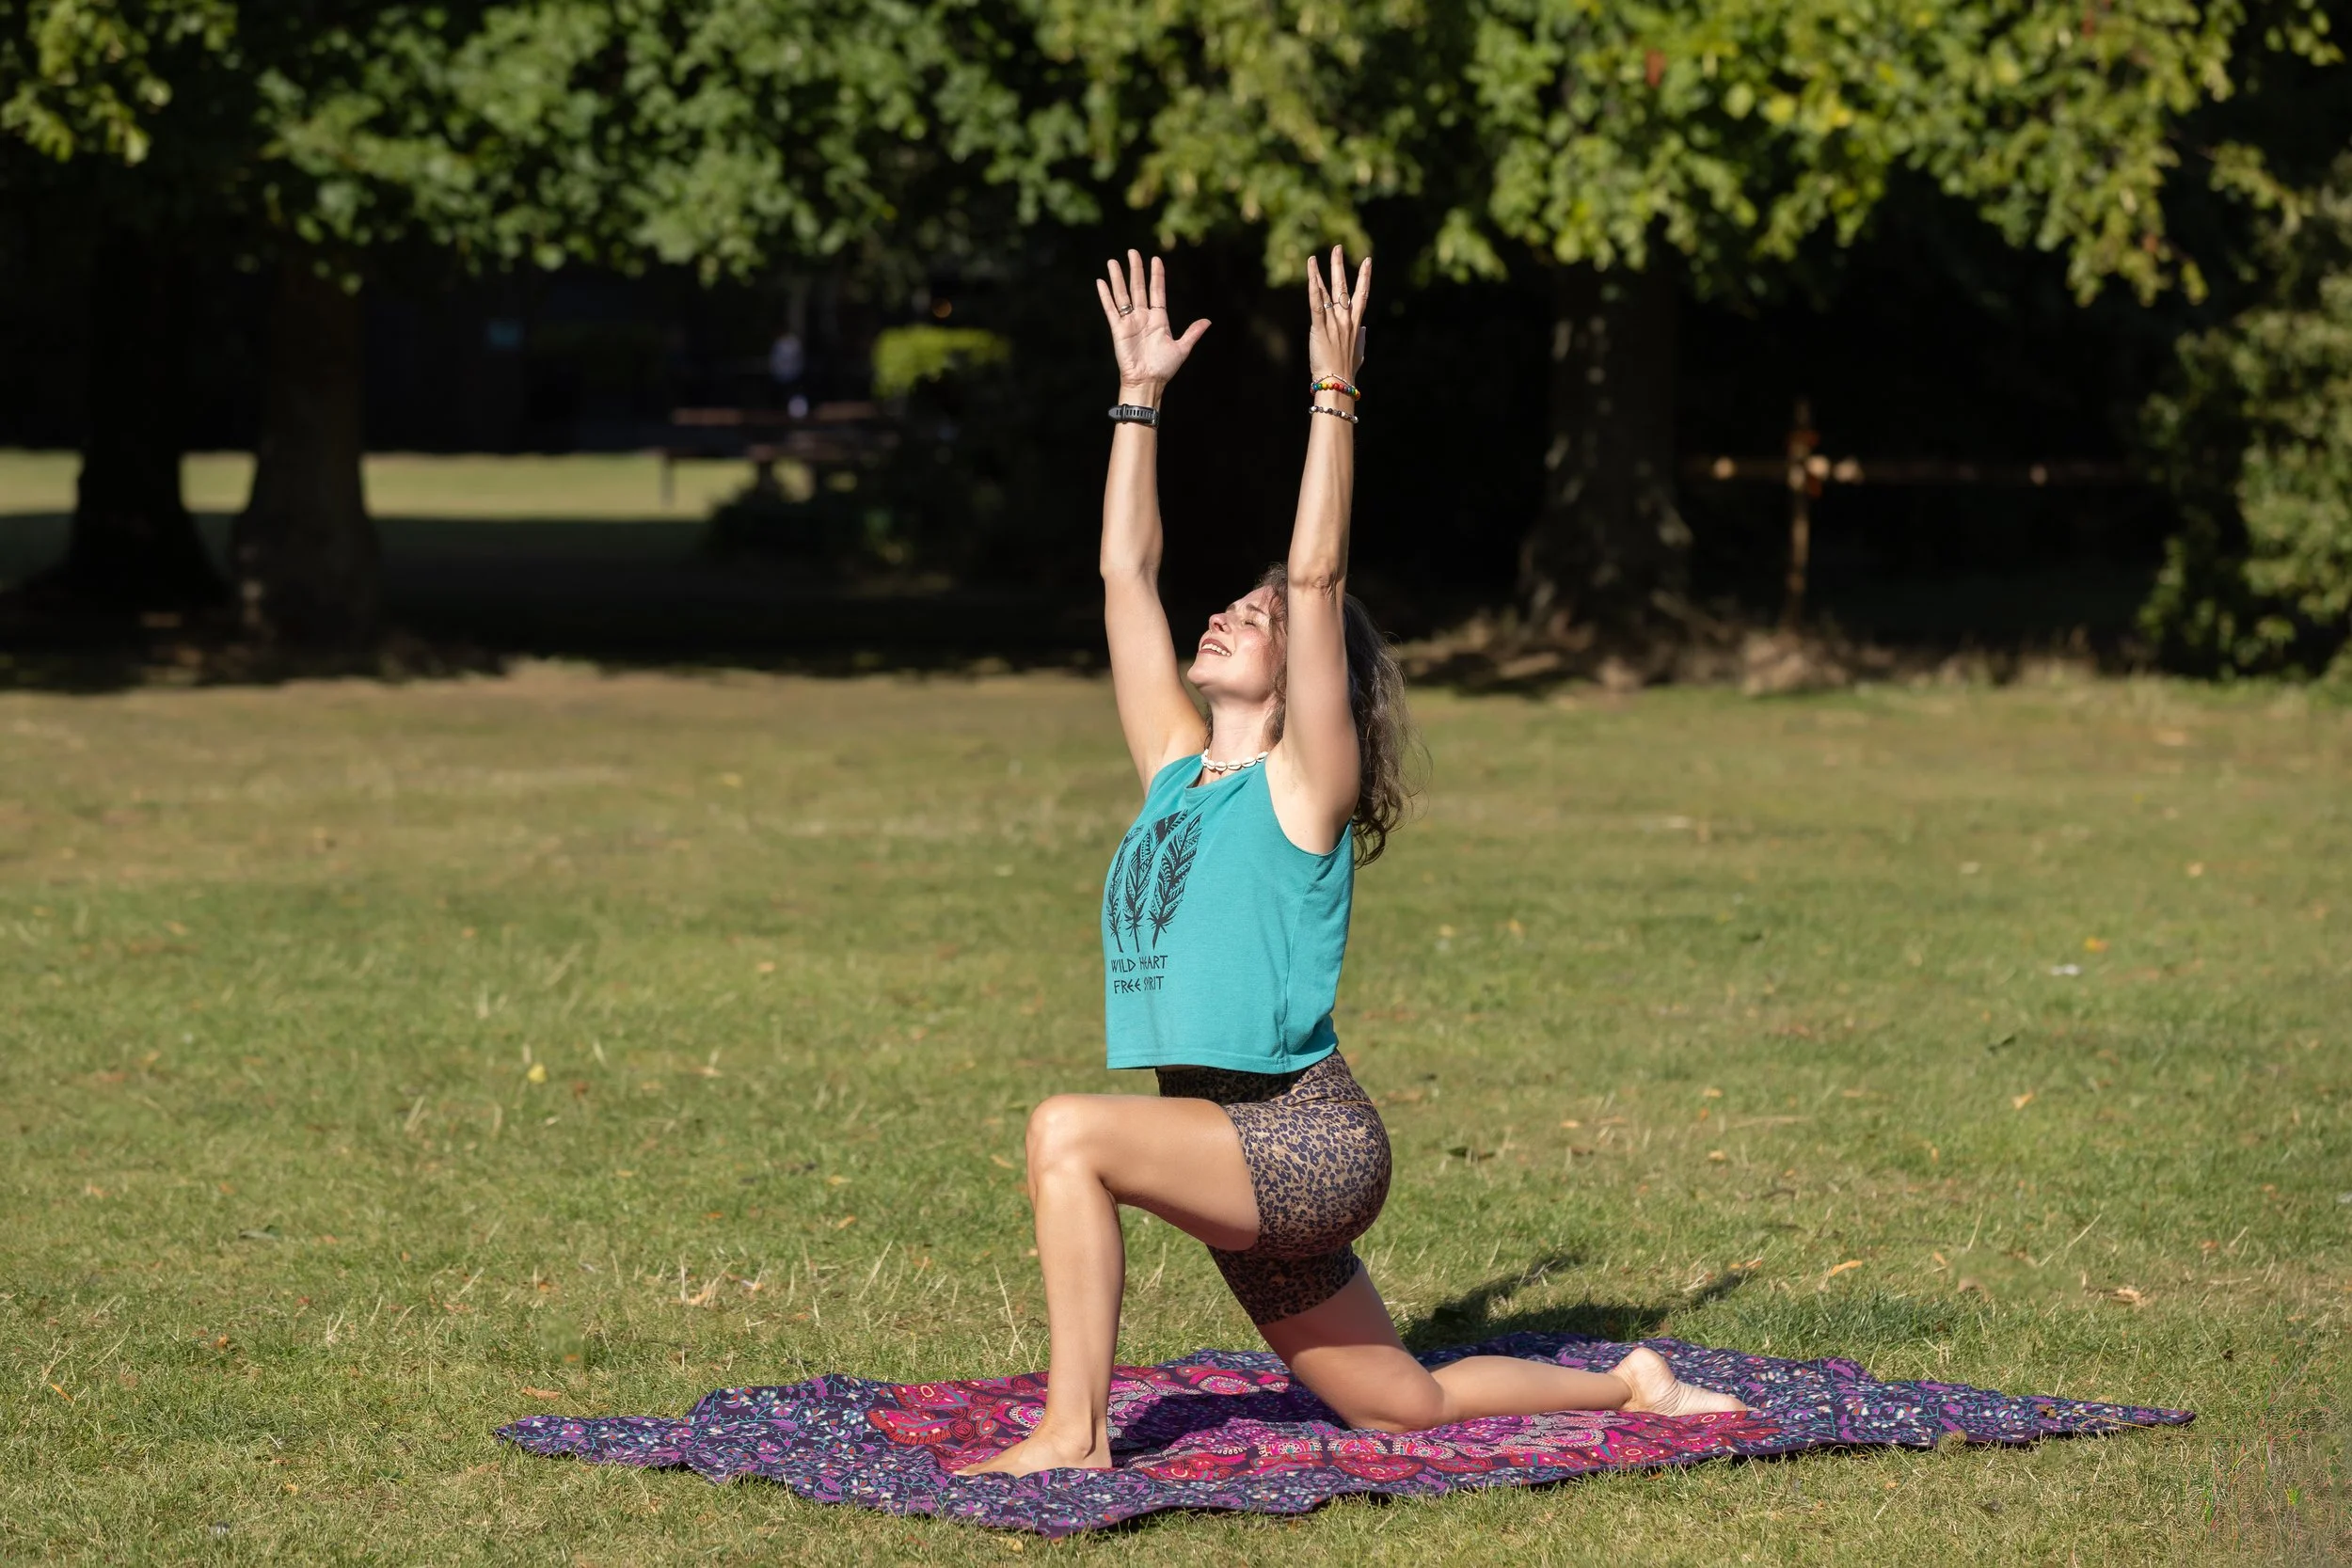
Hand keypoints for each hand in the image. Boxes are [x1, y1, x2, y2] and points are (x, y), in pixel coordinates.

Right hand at [1097, 251, 1208, 399]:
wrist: (1148, 382)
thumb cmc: (1164, 368)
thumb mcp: (1182, 348)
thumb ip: (1193, 333)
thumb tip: (1208, 321)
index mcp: (1159, 319)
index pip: (1157, 291)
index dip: (1156, 275)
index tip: (1155, 259)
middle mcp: (1143, 317)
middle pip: (1138, 287)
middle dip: (1135, 269)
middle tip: (1132, 251)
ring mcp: (1130, 322)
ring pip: (1123, 295)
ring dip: (1118, 278)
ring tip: (1113, 261)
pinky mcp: (1118, 329)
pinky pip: (1111, 309)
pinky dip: (1106, 296)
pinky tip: (1101, 282)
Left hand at [1306, 244, 1370, 382]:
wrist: (1337, 383)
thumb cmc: (1347, 371)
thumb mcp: (1359, 352)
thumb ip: (1362, 339)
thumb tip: (1365, 329)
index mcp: (1356, 324)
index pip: (1362, 295)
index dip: (1365, 277)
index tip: (1368, 261)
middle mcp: (1346, 320)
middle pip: (1344, 287)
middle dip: (1339, 266)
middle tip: (1337, 248)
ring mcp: (1334, 323)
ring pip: (1327, 293)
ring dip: (1319, 273)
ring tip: (1313, 257)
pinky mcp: (1320, 329)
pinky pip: (1316, 306)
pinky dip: (1312, 289)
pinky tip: (1309, 276)